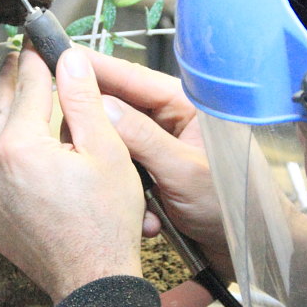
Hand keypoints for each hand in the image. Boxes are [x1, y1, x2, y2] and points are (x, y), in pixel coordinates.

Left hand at [0, 47, 144, 302]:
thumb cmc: (106, 221)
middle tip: (16, 57)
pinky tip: (28, 153)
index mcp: (18, 146)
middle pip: (1, 110)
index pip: (29, 87)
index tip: (38, 40)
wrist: (92, 284)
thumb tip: (69, 59)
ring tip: (23, 99)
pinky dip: (11, 158)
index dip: (38, 59)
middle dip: (12, 81)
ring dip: (10, 119)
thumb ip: (83, 99)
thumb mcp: (106, 150)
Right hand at [84, 50, 233, 281]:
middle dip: (94, 131)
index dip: (91, 67)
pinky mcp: (153, 169)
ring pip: (113, 141)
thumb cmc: (232, 205)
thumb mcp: (184, 172)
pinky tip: (142, 217)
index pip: (129, 75)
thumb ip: (143, 139)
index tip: (56, 59)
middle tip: (72, 146)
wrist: (249, 246)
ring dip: (111, 169)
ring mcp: (159, 143)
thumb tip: (102, 107)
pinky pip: (122, 169)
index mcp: (184, 103)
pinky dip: (124, 190)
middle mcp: (169, 118)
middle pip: (114, 107)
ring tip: (120, 193)